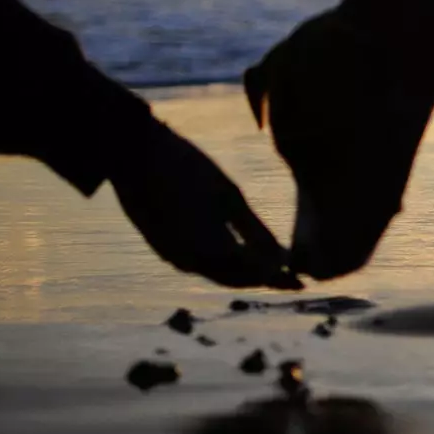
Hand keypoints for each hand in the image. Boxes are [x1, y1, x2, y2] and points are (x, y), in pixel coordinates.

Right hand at [109, 118, 300, 289]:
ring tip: (271, 267)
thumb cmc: (186, 166)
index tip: (301, 281)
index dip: (278, 278)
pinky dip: (223, 263)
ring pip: (216, 273)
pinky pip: (200, 263)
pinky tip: (239, 254)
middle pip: (235, 279)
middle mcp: (188, 261)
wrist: (132, 152)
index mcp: (208, 248)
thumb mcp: (228, 195)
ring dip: (243, 273)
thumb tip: (281, 256)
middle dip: (262, 278)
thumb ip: (254, 230)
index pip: (252, 272)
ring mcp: (171, 256)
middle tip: (291, 277)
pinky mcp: (163, 248)